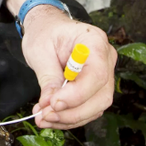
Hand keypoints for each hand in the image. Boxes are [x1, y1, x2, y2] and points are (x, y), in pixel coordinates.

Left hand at [20, 5, 116, 128]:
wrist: (48, 28)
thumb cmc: (44, 33)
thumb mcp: (40, 51)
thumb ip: (48, 78)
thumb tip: (50, 105)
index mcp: (94, 41)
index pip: (96, 75)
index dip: (76, 95)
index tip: (53, 104)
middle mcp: (106, 58)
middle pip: (100, 96)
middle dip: (72, 112)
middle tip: (44, 116)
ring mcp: (105, 73)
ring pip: (96, 107)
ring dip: (69, 118)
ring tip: (42, 118)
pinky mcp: (96, 87)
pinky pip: (89, 108)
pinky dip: (69, 116)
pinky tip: (50, 116)